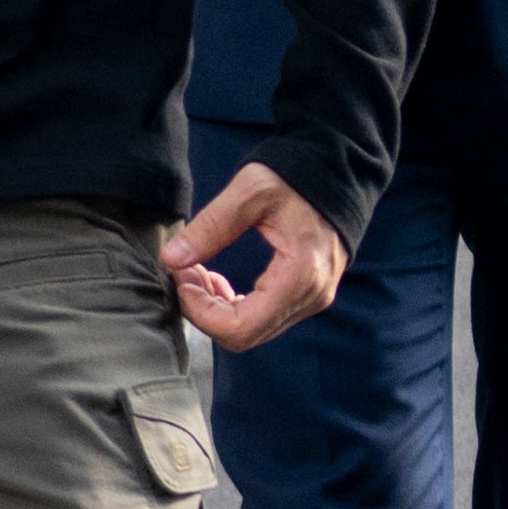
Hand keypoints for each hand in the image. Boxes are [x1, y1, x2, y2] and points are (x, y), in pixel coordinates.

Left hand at [160, 163, 348, 352]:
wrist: (336, 173)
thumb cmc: (296, 176)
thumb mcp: (250, 191)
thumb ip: (211, 226)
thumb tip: (172, 259)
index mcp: (300, 275)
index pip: (241, 327)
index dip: (201, 311)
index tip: (182, 277)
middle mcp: (310, 296)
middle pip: (244, 335)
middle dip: (204, 310)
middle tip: (185, 273)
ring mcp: (312, 298)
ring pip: (252, 330)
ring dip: (216, 309)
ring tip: (197, 272)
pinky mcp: (306, 295)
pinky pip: (263, 318)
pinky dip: (233, 307)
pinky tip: (217, 281)